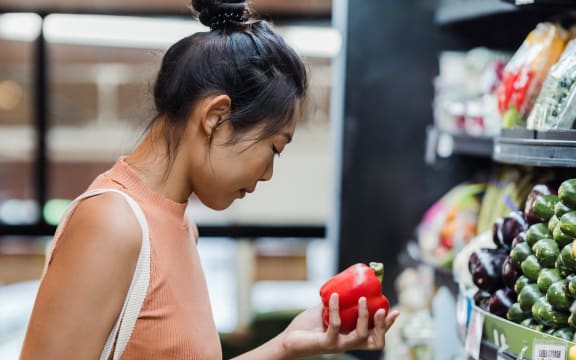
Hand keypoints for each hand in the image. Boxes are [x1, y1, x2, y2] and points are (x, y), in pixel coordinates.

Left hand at [279, 293, 399, 357]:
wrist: (289, 340)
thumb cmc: (309, 326)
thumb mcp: (328, 311)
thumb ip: (339, 302)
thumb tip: (347, 281)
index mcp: (352, 337)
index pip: (377, 336)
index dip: (388, 326)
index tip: (396, 310)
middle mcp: (349, 344)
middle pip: (376, 342)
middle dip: (383, 326)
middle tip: (381, 309)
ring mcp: (339, 345)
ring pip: (360, 336)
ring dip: (363, 317)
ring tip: (361, 300)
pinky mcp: (326, 344)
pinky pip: (335, 326)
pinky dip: (336, 309)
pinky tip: (335, 296)